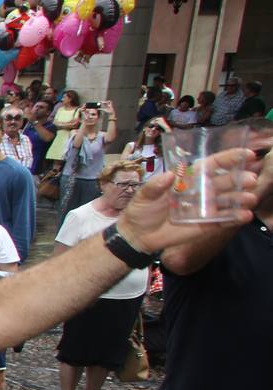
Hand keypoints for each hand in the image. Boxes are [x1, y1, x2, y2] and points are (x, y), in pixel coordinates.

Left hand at [118, 149, 260, 252]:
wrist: (138, 235)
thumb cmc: (142, 210)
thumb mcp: (144, 195)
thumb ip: (155, 185)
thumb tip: (169, 175)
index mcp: (190, 178)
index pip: (213, 164)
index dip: (230, 158)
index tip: (246, 154)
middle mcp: (202, 190)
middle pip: (226, 181)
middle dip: (240, 179)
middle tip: (251, 179)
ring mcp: (206, 208)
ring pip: (229, 200)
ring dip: (241, 198)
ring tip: (249, 198)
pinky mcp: (206, 224)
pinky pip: (224, 220)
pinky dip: (235, 218)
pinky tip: (244, 216)